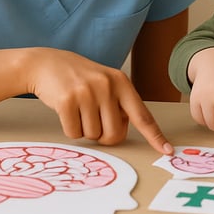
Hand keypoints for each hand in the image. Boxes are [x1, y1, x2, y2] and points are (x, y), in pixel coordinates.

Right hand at [26, 48, 172, 155]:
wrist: (46, 63)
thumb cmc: (78, 78)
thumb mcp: (105, 82)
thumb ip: (119, 103)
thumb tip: (123, 132)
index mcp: (121, 82)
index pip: (142, 115)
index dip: (155, 136)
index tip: (167, 150)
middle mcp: (107, 86)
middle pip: (114, 135)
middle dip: (103, 135)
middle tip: (93, 118)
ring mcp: (87, 92)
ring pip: (93, 136)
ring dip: (84, 129)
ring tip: (78, 108)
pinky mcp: (67, 101)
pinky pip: (74, 133)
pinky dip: (70, 128)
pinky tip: (66, 110)